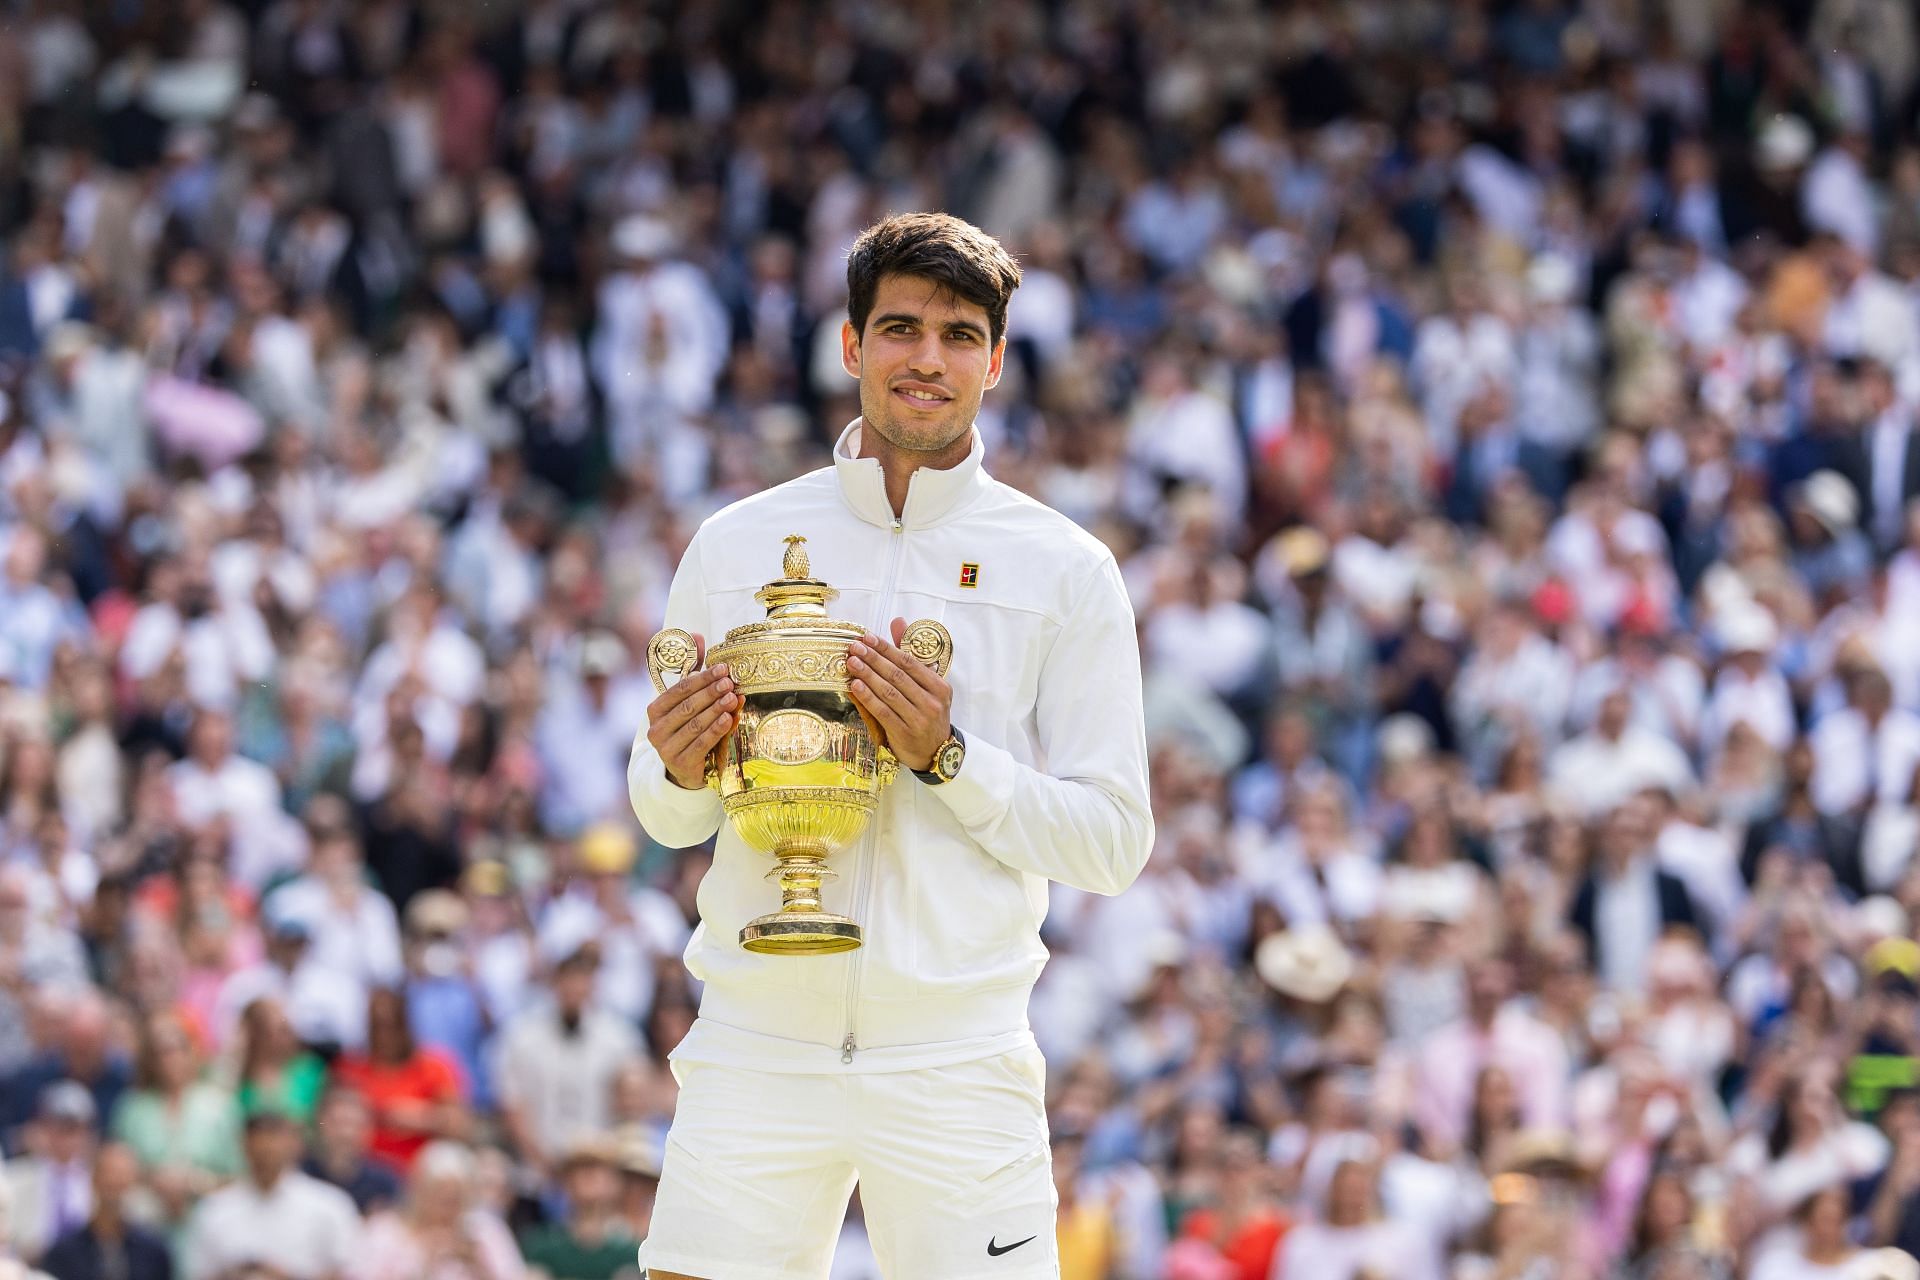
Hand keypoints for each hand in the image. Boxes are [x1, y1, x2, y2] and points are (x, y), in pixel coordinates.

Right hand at [645, 633, 736, 788]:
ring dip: (715, 709)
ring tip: (732, 697)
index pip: (679, 689)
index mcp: (655, 710)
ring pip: (694, 724)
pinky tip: (729, 718)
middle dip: (711, 692)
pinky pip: (701, 743)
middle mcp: (656, 729)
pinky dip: (716, 729)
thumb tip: (697, 634)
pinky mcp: (680, 764)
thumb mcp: (689, 700)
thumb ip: (693, 670)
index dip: (702, 678)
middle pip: (687, 706)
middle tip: (730, 682)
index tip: (722, 668)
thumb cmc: (688, 727)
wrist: (684, 769)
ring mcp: (666, 748)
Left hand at [847, 618, 952, 771]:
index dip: (887, 648)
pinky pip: (883, 711)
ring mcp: (919, 719)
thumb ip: (910, 654)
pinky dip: (868, 697)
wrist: (936, 752)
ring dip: (868, 675)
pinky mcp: (905, 733)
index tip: (868, 637)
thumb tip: (898, 621)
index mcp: (939, 686)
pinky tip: (855, 686)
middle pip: (897, 675)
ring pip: (889, 692)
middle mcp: (932, 702)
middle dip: (874, 659)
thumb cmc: (928, 713)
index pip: (909, 662)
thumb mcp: (927, 686)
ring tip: (851, 662)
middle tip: (855, 647)